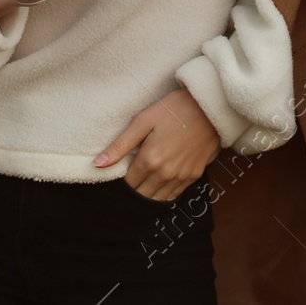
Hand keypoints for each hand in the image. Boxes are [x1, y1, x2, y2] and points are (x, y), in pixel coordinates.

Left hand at [93, 88, 220, 200]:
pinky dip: (164, 193)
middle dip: (133, 190)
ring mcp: (181, 177)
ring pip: (158, 199)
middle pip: (141, 195)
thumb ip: (120, 145)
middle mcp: (165, 174)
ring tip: (143, 183)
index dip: (121, 180)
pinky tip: (159, 183)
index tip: (120, 173)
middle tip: (131, 178)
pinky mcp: (194, 176)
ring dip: (148, 194)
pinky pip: (174, 195)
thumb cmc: (173, 110)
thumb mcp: (143, 121)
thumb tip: (97, 165)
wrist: (208, 107)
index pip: (128, 184)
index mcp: (149, 160)